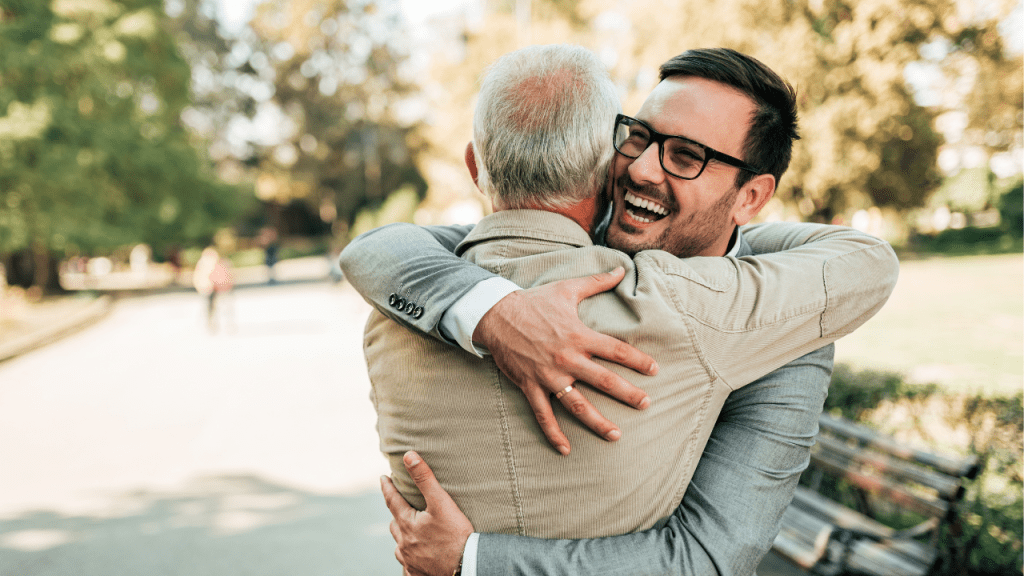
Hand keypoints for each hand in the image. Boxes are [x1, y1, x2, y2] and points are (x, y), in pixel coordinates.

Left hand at [381, 451, 473, 575]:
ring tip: (408, 532)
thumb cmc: (456, 534)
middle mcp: (404, 543)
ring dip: (402, 537)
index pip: (392, 501)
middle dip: (396, 513)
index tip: (383, 478)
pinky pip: (408, 566)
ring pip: (399, 546)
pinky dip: (409, 559)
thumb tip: (408, 456)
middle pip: (394, 524)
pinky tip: (415, 559)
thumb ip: (424, 478)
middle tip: (400, 505)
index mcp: (407, 524)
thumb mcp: (441, 502)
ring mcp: (410, 560)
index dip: (387, 488)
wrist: (466, 566)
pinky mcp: (418, 572)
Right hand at [473, 266, 657, 454]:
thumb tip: (621, 269)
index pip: (616, 351)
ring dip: (597, 421)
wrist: (496, 315)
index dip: (637, 360)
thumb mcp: (567, 289)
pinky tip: (565, 449)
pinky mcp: (531, 386)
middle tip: (646, 404)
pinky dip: (554, 433)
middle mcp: (567, 358)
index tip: (654, 370)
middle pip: (604, 380)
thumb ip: (597, 282)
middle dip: (628, 394)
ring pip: (578, 404)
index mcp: (579, 336)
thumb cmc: (534, 301)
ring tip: (616, 435)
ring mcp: (549, 375)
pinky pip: (544, 415)